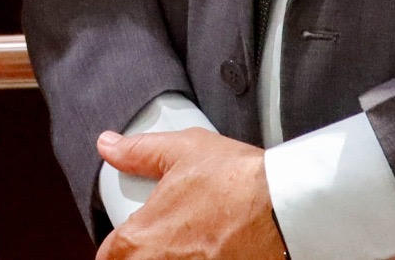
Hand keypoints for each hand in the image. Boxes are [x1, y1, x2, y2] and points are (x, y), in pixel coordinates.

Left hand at [95, 129, 285, 259]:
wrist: (286, 206)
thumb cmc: (237, 180)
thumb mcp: (182, 151)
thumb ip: (138, 152)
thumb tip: (109, 146)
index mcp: (140, 239)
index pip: (107, 257)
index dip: (117, 249)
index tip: (128, 242)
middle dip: (142, 255)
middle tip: (162, 241)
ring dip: (171, 258)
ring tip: (189, 246)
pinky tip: (213, 251)